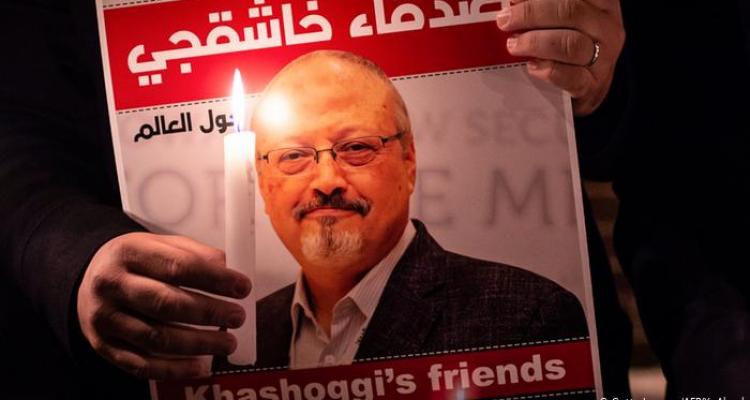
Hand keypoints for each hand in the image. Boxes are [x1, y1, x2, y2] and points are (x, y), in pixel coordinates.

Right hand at [77, 232, 251, 379]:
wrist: (87, 279)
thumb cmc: (135, 263)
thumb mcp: (159, 245)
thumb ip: (193, 254)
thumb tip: (228, 267)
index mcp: (129, 252)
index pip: (178, 267)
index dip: (215, 279)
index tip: (242, 287)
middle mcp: (112, 285)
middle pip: (167, 303)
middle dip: (209, 313)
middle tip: (237, 317)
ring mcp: (105, 318)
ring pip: (156, 337)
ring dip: (198, 344)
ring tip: (226, 343)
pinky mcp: (103, 346)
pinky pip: (141, 364)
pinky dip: (174, 369)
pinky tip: (200, 366)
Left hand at [497, 0, 624, 115]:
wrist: (588, 83)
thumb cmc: (567, 41)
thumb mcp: (561, 18)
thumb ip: (542, 8)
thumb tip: (512, 3)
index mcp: (601, 2)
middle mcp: (607, 25)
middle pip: (570, 11)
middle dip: (531, 14)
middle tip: (505, 21)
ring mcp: (604, 56)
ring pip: (570, 44)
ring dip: (535, 43)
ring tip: (513, 45)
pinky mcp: (595, 84)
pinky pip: (572, 77)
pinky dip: (548, 70)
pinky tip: (532, 67)